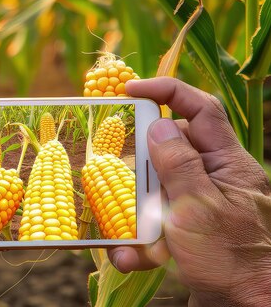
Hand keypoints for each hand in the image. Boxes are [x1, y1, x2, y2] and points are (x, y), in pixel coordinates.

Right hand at [108, 77, 270, 305]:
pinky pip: (156, 222)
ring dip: (135, 211)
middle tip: (117, 175)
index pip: (200, 109)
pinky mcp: (188, 230)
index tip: (129, 90)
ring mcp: (200, 204)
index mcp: (227, 162)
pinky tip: (130, 257)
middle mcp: (215, 178)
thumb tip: (158, 125)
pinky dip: (140, 239)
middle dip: (140, 166)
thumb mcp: (200, 206)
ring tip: (124, 234)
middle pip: (169, 150)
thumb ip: (178, 162)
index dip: (166, 90)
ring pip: (156, 189)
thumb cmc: (230, 258)